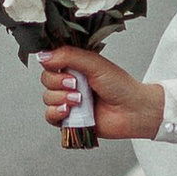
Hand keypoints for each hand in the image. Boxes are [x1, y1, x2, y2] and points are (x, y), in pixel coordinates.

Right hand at [40, 48, 165, 139]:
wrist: (133, 111)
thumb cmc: (120, 86)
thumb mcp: (95, 64)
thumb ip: (69, 56)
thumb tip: (43, 56)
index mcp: (76, 66)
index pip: (50, 61)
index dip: (51, 64)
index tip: (61, 66)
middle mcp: (70, 82)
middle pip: (46, 79)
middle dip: (58, 82)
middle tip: (77, 85)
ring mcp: (69, 101)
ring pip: (47, 97)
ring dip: (61, 98)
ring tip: (80, 100)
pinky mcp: (69, 119)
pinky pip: (49, 116)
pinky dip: (56, 113)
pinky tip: (69, 111)